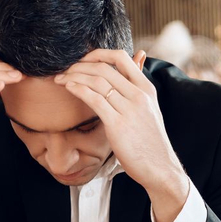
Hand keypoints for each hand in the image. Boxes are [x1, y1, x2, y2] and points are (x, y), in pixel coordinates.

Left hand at [55, 49, 188, 221]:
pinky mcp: (118, 124)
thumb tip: (132, 70)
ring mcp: (129, 109)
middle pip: (104, 67)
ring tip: (60, 79)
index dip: (98, 53)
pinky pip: (93, 99)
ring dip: (73, 76)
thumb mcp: (149, 110)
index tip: (83, 60)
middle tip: (65, 70)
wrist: (160, 167)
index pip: (121, 57)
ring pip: (96, 81)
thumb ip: (136, 91)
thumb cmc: (150, 142)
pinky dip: (77, 89)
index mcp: (147, 89)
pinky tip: (67, 88)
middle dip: (79, 65)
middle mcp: (139, 95)